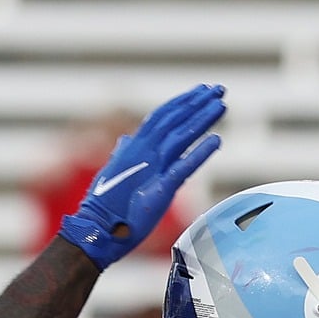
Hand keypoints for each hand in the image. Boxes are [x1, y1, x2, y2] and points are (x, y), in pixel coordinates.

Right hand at [58, 84, 225, 269]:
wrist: (97, 228)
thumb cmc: (107, 204)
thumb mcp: (115, 172)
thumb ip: (124, 153)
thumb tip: (126, 140)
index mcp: (135, 147)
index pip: (161, 116)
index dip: (182, 102)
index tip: (201, 91)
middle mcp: (144, 152)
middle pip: (174, 120)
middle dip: (197, 102)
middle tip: (219, 89)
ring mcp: (152, 168)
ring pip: (181, 136)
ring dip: (202, 119)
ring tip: (221, 105)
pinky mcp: (160, 189)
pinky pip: (184, 167)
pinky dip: (200, 153)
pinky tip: (217, 140)